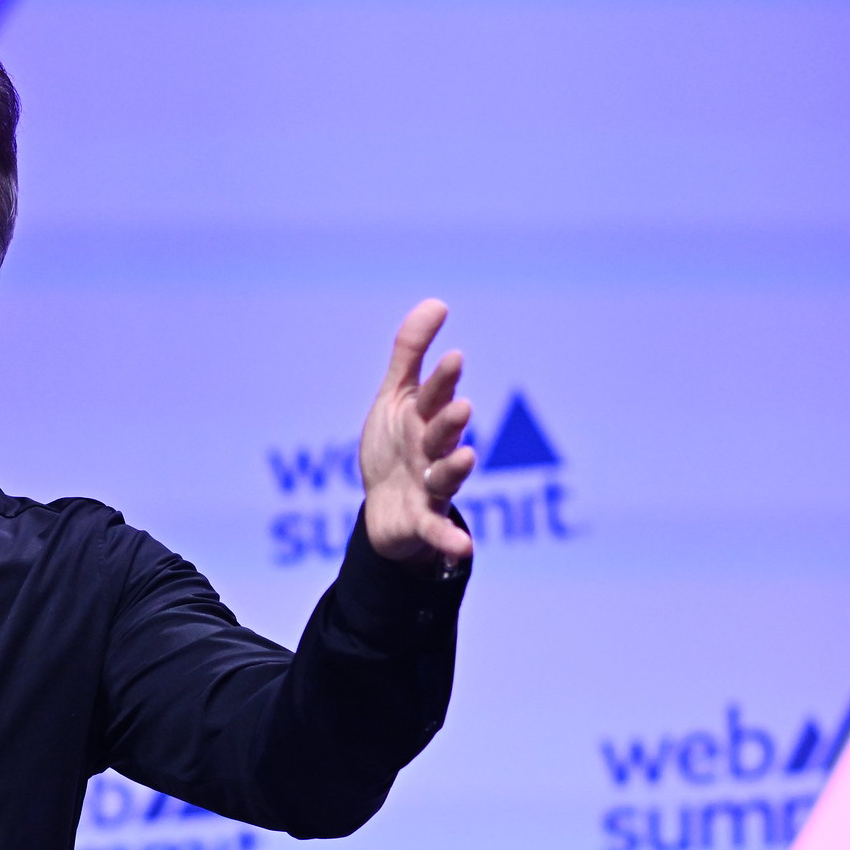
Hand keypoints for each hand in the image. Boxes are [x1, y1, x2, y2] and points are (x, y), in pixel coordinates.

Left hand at [359, 299, 474, 564]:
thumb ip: (410, 352)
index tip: (453, 356)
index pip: (434, 395)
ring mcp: (430, 487)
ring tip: (465, 457)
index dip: (442, 379)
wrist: (384, 508)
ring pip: (444, 476)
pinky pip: (436, 531)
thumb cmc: (394, 447)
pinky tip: (463, 547)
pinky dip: (450, 540)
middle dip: (449, 420)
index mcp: (424, 419)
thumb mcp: (395, 398)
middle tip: (459, 405)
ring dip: (455, 468)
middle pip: (441, 433)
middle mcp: (433, 451)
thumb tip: (436, 302)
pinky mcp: (421, 520)